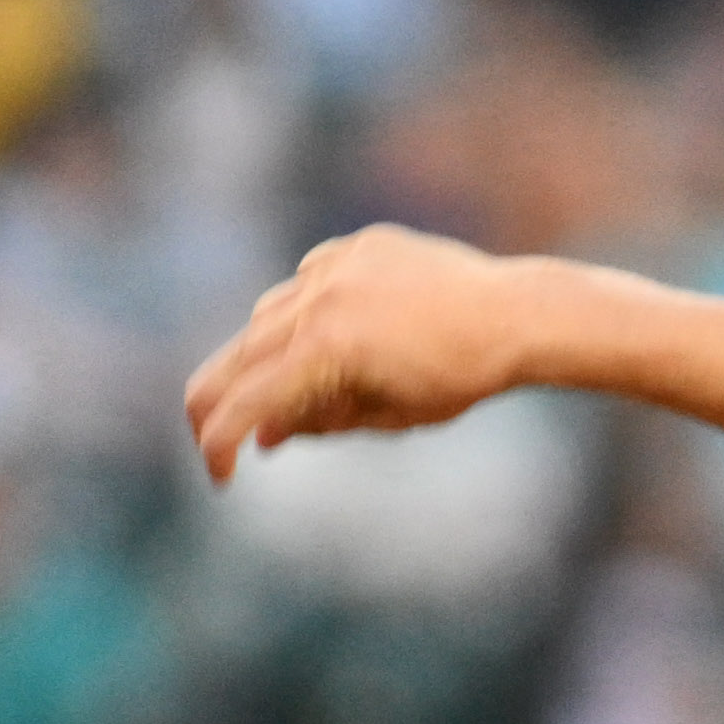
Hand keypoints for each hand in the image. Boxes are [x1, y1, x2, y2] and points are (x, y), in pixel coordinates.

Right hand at [183, 227, 559, 484]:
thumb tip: (264, 435)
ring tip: (279, 391)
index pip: (247, 405)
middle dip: (215, 401)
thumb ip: (318, 422)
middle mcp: (320, 300)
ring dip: (262, 357)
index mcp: (325, 351)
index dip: (221, 446)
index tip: (220, 476)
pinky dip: (305, 314)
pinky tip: (329, 335)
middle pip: (238, 355)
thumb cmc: (459, 379)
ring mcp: (337, 266)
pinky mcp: (357, 247)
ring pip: (268, 315)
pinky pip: (309, 282)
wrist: (516, 315)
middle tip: (207, 432)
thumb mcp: (385, 416)